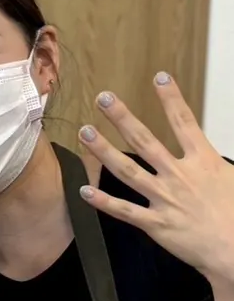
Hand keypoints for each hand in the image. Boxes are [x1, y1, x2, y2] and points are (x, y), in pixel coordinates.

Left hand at [78, 72, 233, 283]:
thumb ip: (216, 162)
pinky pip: (124, 210)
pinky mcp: (156, 224)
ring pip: (127, 171)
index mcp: (203, 162)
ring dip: (103, 151)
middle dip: (122, 117)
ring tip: (85, 132)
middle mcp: (180, 175)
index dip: (172, 98)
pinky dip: (103, 201)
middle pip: (145, 140)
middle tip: (103, 98)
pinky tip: (84, 190)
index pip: (185, 122)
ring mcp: (164, 199)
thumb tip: (209, 150)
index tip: (159, 76)